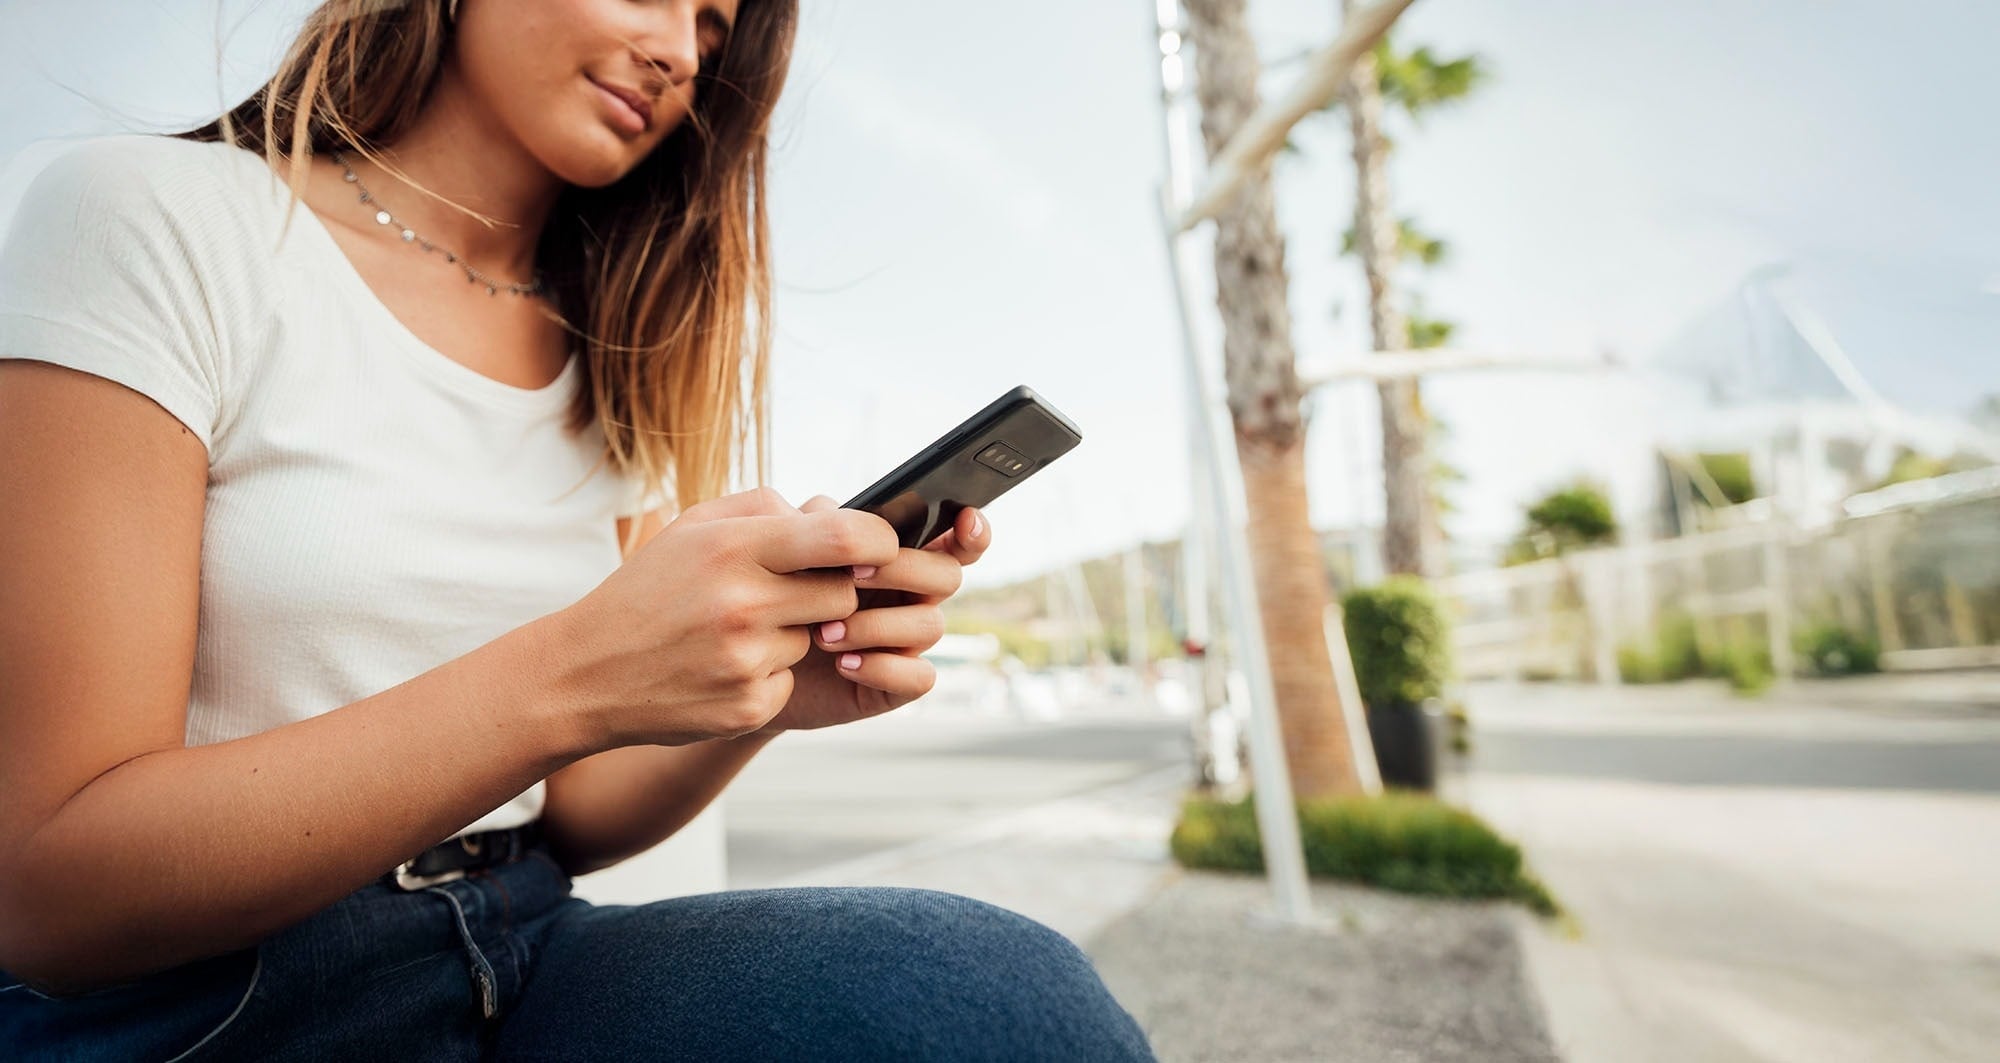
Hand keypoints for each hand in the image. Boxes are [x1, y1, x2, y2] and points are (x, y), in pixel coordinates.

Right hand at [555, 487, 898, 748]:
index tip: (880, 549)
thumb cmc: (648, 591)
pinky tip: (722, 668)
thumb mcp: (692, 529)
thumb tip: (832, 512)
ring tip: (732, 633)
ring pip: (816, 638)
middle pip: (842, 593)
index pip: (843, 538)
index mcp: (732, 548)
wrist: (586, 673)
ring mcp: (745, 660)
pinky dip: (768, 674)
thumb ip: (764, 509)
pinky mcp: (748, 706)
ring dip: (791, 634)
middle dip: (827, 591)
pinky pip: (791, 680)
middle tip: (787, 593)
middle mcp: (742, 603)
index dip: (878, 542)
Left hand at [758, 497, 992, 732]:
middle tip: (849, 576)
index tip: (965, 518)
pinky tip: (844, 665)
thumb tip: (837, 513)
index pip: (952, 538)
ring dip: (877, 624)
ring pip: (930, 625)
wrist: (748, 662)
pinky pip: (919, 676)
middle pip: (946, 574)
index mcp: (896, 557)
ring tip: (824, 633)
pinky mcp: (895, 685)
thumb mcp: (789, 554)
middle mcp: (911, 597)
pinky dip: (883, 668)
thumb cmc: (773, 599)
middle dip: (901, 571)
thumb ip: (817, 525)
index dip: (970, 530)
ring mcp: (906, 642)